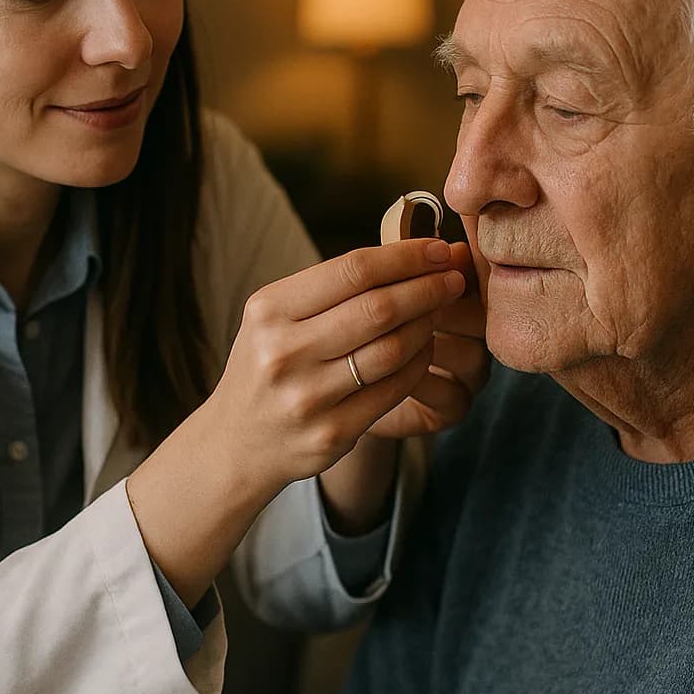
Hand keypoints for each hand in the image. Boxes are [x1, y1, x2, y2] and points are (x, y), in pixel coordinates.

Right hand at [202, 237, 466, 491]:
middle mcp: (284, 352)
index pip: (353, 269)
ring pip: (393, 349)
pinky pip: (394, 389)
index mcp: (269, 310)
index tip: (438, 250)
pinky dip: (419, 363)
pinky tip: (425, 348)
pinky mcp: (332, 433)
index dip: (405, 256)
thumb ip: (331, 285)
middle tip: (455, 278)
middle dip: (428, 287)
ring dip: (428, 324)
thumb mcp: (276, 316)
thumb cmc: (269, 364)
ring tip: (441, 311)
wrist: (238, 443)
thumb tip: (413, 250)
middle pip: (378, 308)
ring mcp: (307, 397)